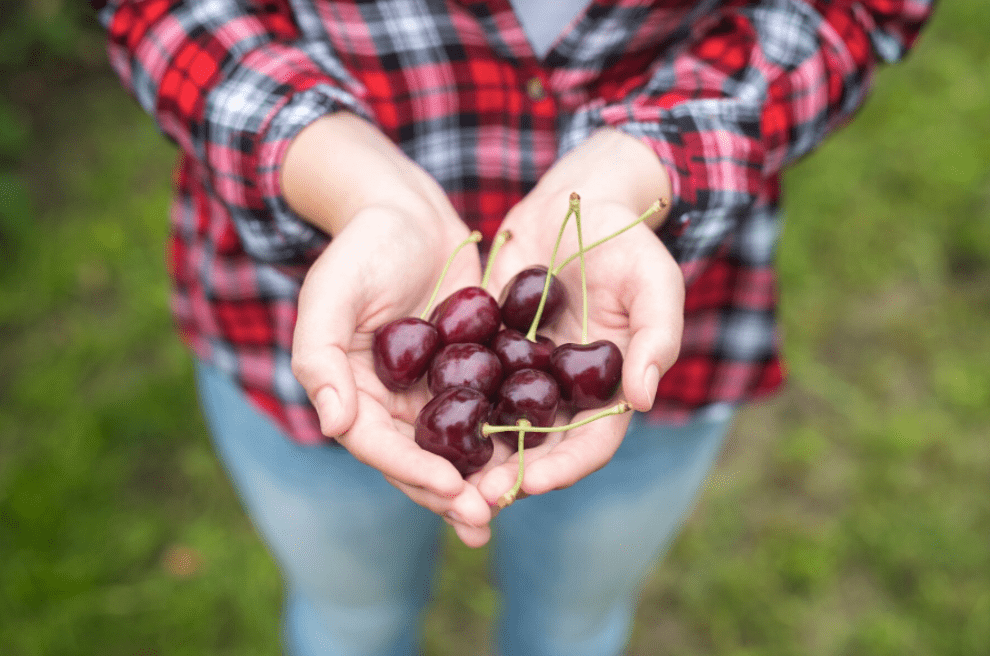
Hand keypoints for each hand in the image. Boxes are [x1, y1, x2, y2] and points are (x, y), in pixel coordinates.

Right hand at [284, 114, 493, 545]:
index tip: (450, 489)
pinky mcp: (469, 371)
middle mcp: (390, 401)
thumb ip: (320, 357)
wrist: (408, 210)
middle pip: (418, 459)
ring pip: (455, 447)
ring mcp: (430, 390)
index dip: (411, 471)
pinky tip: (534, 457)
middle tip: (485, 516)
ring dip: (481, 478)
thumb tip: (333, 424)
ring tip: (511, 501)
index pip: (378, 446)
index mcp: (352, 392)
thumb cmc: (362, 247)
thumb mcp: (331, 294)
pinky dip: (506, 438)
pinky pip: (487, 412)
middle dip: (450, 492)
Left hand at [478, 128, 683, 505]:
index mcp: (610, 389)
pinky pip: (472, 386)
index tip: (530, 482)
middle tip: (474, 499)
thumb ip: (656, 338)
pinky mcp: (492, 350)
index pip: (592, 444)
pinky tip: (422, 424)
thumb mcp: (654, 283)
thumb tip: (643, 399)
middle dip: (510, 476)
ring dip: (475, 455)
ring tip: (444, 476)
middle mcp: (566, 391)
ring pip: (500, 426)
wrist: (576, 203)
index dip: (564, 468)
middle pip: (540, 448)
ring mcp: (527, 373)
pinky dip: (452, 409)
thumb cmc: (626, 242)